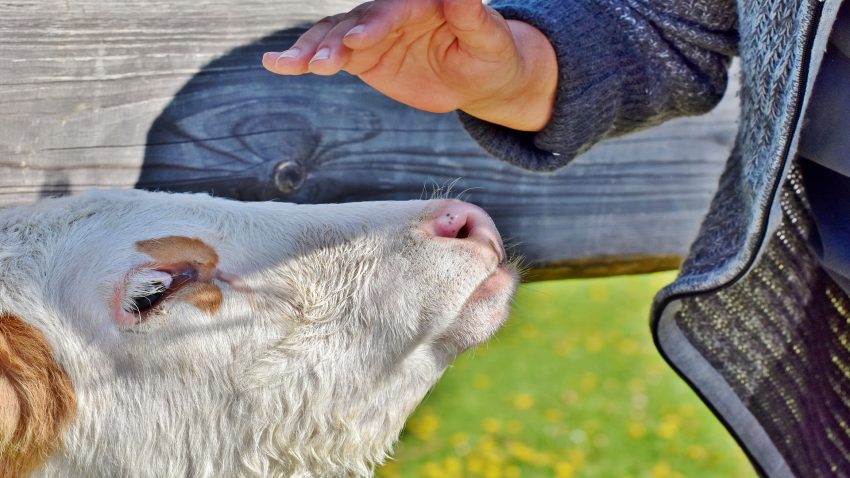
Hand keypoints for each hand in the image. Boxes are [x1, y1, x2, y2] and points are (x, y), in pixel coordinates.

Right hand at [262, 0, 556, 131]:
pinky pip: (328, 54)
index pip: (394, 11)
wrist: (478, 77)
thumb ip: (472, 16)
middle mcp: (391, 13)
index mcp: (422, 4)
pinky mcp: (362, 54)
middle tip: (318, 64)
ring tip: (286, 65)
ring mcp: (373, 33)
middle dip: (336, 42)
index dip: (375, 25)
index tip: (357, 41)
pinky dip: (303, 59)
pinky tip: (277, 64)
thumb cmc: (491, 55)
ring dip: (311, 50)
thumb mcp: (490, 40)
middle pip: (356, 22)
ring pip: (335, 35)